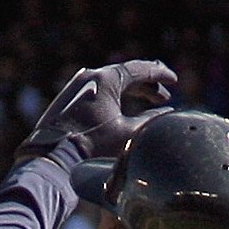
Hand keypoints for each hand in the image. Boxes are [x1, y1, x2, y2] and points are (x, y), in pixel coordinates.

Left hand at [17, 59, 177, 168]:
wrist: (54, 159)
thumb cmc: (93, 146)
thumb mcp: (128, 134)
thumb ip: (151, 120)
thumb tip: (167, 114)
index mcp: (105, 78)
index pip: (139, 69)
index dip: (160, 74)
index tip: (174, 80)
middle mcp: (89, 75)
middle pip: (125, 74)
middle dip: (147, 85)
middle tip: (163, 96)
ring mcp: (76, 85)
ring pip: (111, 82)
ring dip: (131, 91)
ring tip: (147, 102)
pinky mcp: (68, 98)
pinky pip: (97, 90)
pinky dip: (115, 96)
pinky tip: (122, 109)